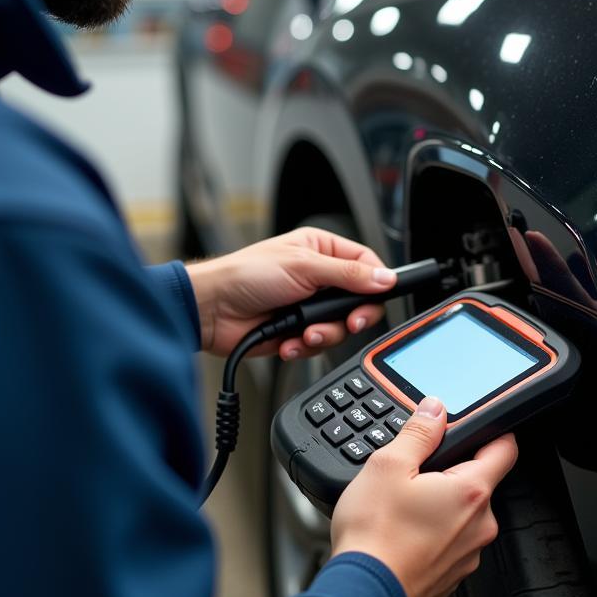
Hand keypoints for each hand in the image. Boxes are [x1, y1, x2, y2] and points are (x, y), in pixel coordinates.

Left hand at [186, 227, 395, 358]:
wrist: (212, 310)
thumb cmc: (245, 274)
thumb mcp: (303, 267)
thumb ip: (348, 275)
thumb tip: (384, 278)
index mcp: (321, 250)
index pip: (365, 263)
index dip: (377, 281)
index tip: (380, 296)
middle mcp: (317, 277)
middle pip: (358, 301)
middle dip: (351, 316)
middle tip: (347, 322)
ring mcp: (307, 307)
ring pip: (339, 328)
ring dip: (323, 334)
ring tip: (303, 332)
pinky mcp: (296, 332)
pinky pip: (317, 345)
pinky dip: (303, 347)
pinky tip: (287, 340)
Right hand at [331, 396, 517, 596]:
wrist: (364, 595)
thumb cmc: (375, 536)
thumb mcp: (389, 465)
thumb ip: (419, 432)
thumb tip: (435, 410)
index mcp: (472, 492)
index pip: (505, 449)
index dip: (492, 431)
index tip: (475, 427)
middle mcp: (480, 525)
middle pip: (479, 480)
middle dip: (451, 470)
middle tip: (415, 471)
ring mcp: (468, 553)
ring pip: (463, 512)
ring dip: (440, 502)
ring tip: (402, 504)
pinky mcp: (452, 574)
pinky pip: (451, 539)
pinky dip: (432, 530)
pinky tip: (402, 530)